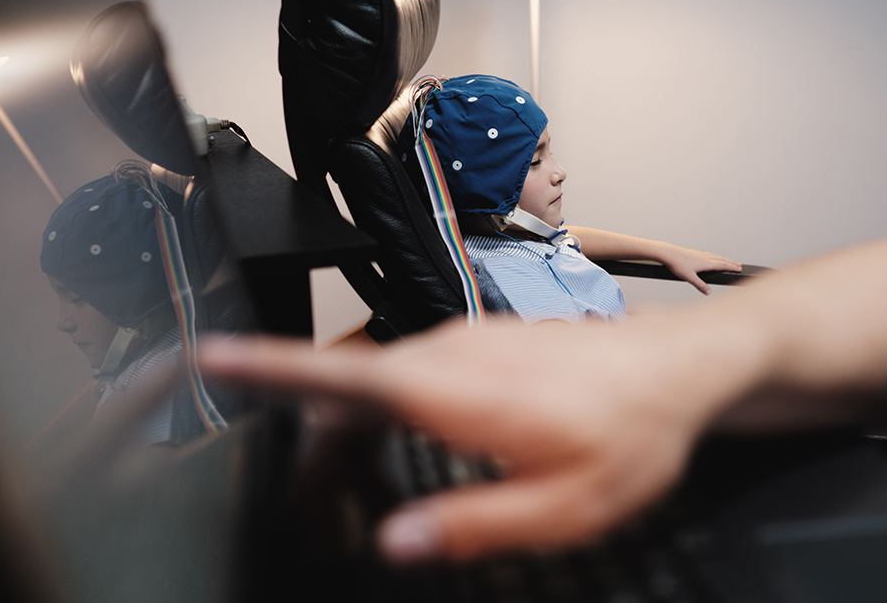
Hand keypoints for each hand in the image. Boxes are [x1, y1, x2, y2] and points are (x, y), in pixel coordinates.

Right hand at [200, 312, 744, 562]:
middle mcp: (445, 354)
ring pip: (373, 389)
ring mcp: (461, 344)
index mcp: (451, 389)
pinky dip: (387, 420)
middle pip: (341, 398)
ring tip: (366, 503)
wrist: (676, 370)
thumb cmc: (630, 431)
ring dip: (353, 444)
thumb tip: (395, 542)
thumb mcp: (561, 507)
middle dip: (315, 459)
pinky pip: (407, 378)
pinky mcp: (478, 347)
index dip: (264, 368)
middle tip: (318, 519)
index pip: (334, 374)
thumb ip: (470, 527)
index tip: (210, 358)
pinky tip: (413, 456)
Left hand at [655, 243, 741, 294]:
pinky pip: (709, 254)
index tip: (739, 268)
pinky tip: (712, 258)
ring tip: (728, 261)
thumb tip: (708, 292)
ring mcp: (699, 254)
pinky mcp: (694, 253)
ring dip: (723, 259)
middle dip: (730, 263)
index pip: (722, 265)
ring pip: (715, 256)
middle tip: (739, 265)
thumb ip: (700, 285)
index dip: (731, 267)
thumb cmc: (677, 264)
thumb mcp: (689, 277)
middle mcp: (704, 257)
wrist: (668, 253)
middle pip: (721, 260)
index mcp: (705, 263)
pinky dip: (715, 256)